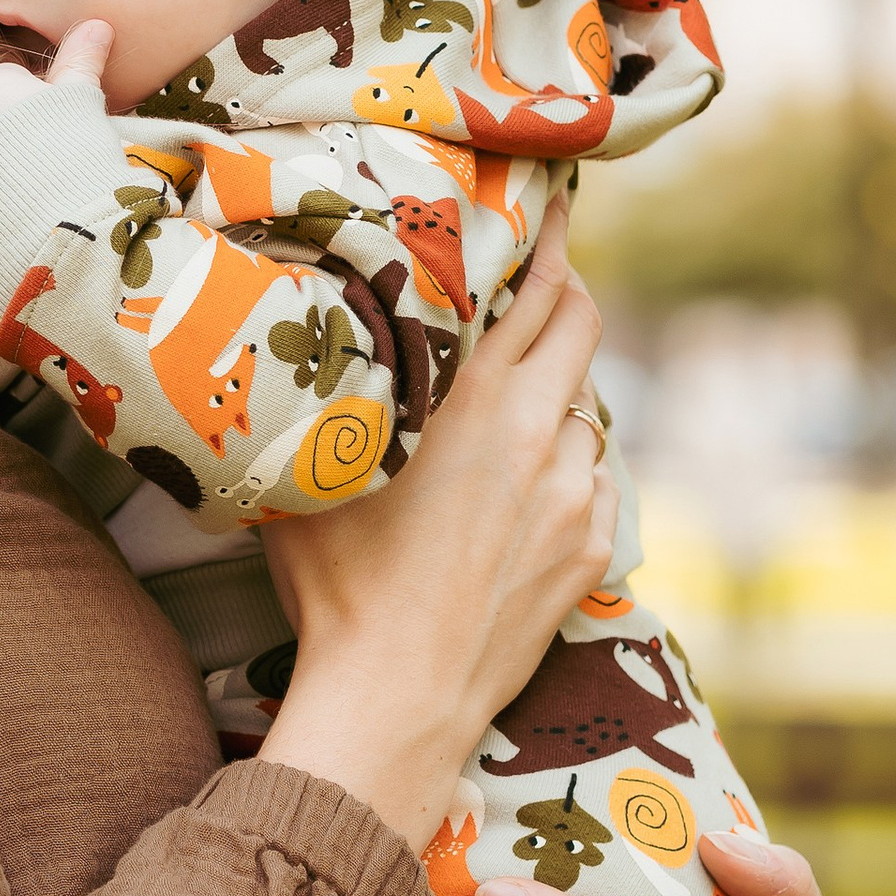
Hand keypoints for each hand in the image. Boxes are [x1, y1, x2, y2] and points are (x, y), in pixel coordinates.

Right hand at [258, 199, 615, 857]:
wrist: (396, 696)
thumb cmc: (336, 587)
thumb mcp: (314, 469)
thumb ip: (332, 396)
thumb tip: (305, 336)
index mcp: (471, 401)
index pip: (535, 290)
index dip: (549, 238)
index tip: (553, 199)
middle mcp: (535, 434)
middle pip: (580, 327)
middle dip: (567, 291)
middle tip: (548, 269)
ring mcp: (574, 493)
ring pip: (580, 412)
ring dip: (552, 400)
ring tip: (503, 415)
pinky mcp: (591, 547)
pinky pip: (590, 480)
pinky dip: (563, 470)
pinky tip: (518, 492)